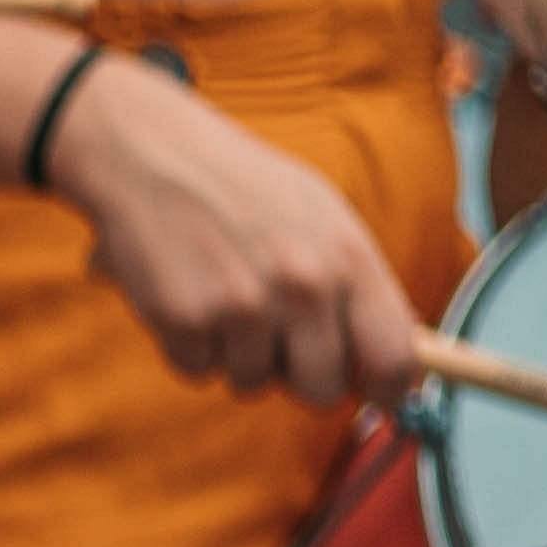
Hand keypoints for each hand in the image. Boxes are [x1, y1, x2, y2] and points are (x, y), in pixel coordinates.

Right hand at [46, 55, 424, 403]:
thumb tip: (393, 354)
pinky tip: (185, 293)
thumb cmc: (240, 185)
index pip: (396, 357)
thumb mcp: (320, 214)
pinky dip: (188, 345)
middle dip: (299, 376)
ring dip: (235, 354)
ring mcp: (243, 305)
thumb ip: (356, 283)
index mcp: (347, 257)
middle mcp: (303, 285)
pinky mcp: (185, 319)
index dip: (390, 389)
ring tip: (220, 295)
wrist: (149, 151)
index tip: (377, 396)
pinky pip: (197, 370)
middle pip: (322, 389)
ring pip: (252, 383)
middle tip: (276, 339)